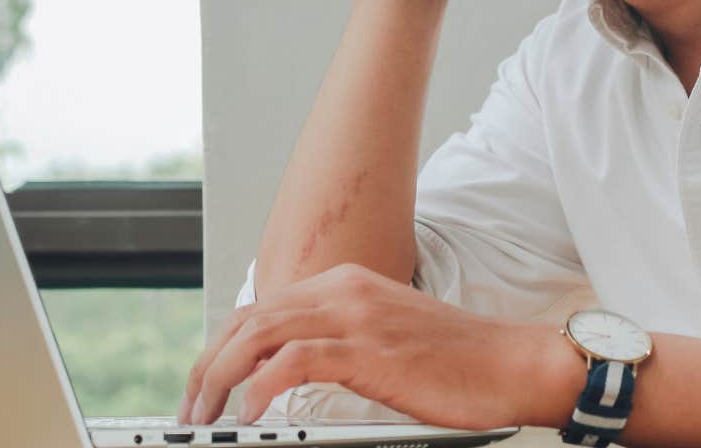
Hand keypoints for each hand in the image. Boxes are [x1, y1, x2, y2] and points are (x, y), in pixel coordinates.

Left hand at [178, 264, 577, 429]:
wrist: (511, 363)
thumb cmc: (457, 362)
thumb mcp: (385, 340)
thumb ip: (338, 345)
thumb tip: (287, 374)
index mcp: (345, 285)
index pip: (261, 309)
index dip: (220, 348)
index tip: (202, 387)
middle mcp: (344, 290)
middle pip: (248, 319)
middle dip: (206, 365)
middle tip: (189, 409)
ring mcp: (355, 316)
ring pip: (260, 334)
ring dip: (220, 377)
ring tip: (205, 415)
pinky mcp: (368, 348)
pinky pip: (295, 360)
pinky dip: (262, 385)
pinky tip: (250, 413)